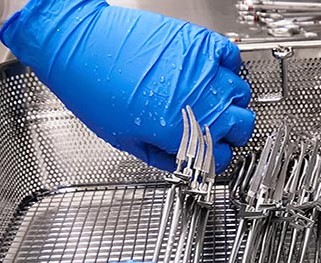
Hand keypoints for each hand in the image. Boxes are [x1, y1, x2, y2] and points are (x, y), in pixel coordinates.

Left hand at [0, 0, 254, 171]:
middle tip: (216, 131)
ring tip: (212, 101)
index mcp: (179, 133)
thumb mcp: (123, 140)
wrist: (78, 45)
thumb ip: (159, 155)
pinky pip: (232, 56)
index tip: (208, 154)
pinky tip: (212, 72)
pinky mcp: (199, 43)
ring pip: (242, 93)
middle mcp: (198, 103)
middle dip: (231, 134)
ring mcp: (203, 71)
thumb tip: (176, 161)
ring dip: (231, 101)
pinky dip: (228, 66)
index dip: (214, 158)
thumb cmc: (92, 88)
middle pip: (242, 126)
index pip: (219, 155)